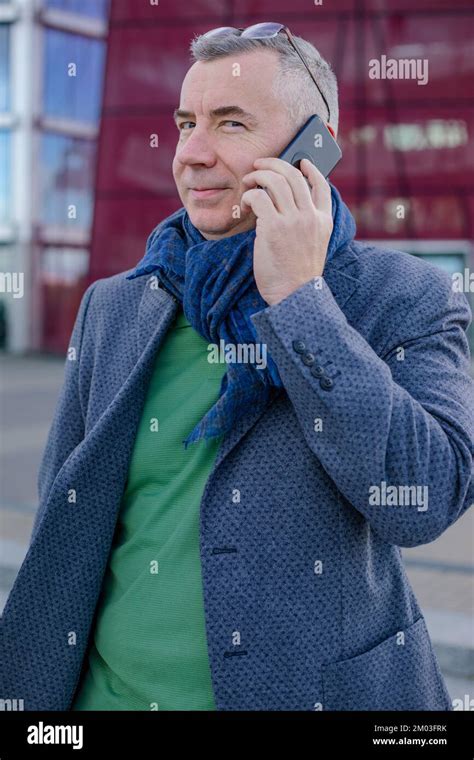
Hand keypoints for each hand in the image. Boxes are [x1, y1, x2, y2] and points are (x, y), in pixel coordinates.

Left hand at [240, 157, 332, 305]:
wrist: (294, 296)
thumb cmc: (297, 276)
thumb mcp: (312, 247)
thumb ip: (305, 226)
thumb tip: (284, 206)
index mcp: (323, 221)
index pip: (322, 186)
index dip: (311, 169)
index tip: (301, 162)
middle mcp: (311, 217)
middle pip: (294, 175)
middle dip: (274, 164)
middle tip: (259, 165)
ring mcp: (293, 221)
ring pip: (275, 181)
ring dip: (258, 176)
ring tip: (248, 181)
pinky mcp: (273, 227)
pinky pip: (259, 197)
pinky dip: (249, 195)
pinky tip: (245, 204)